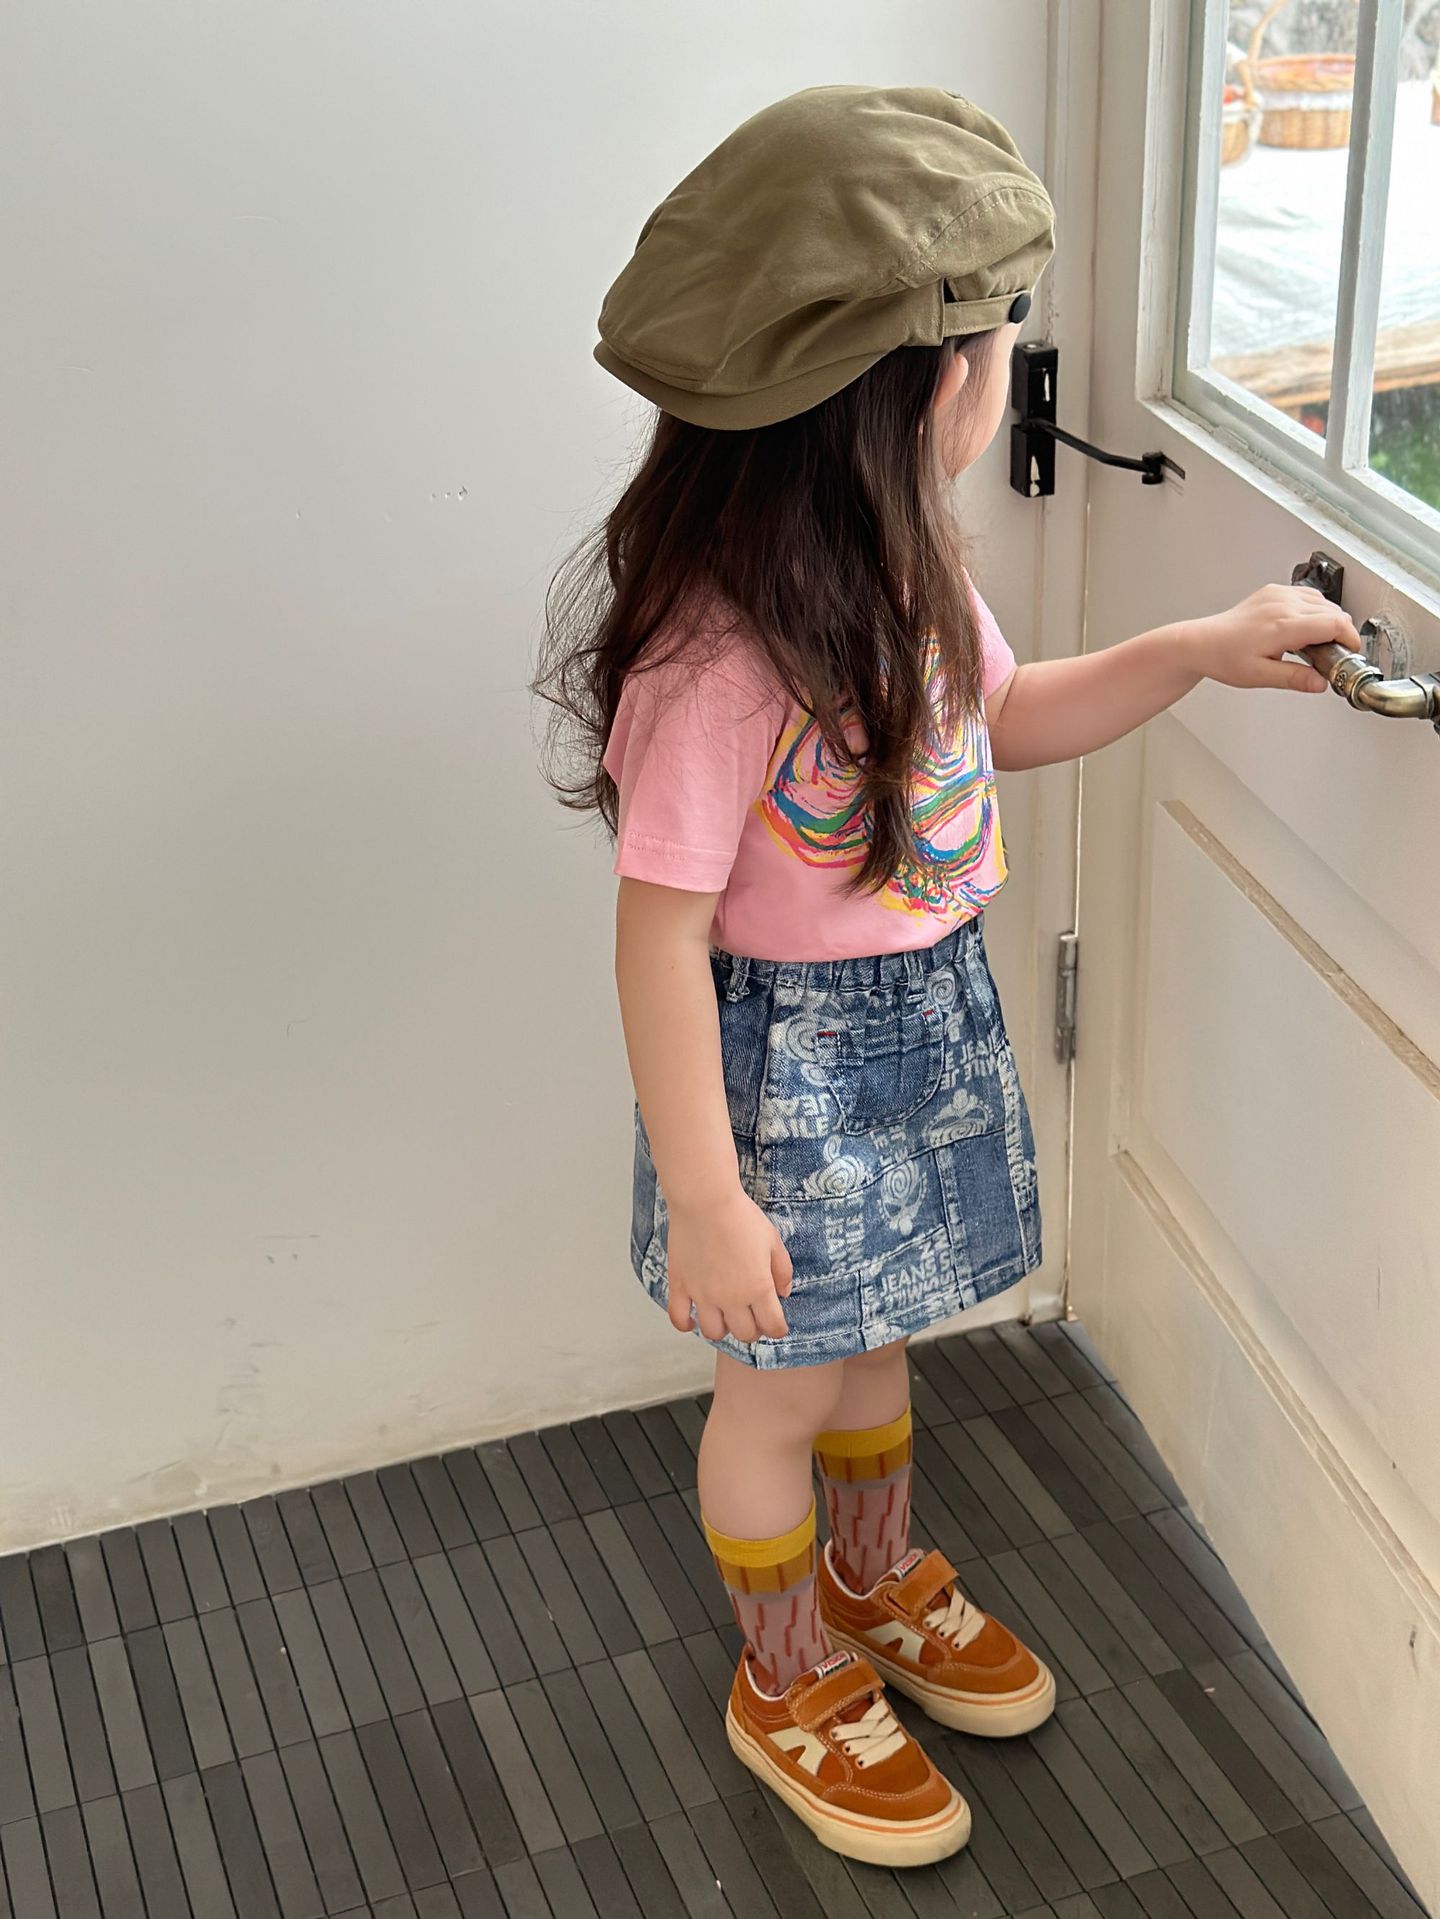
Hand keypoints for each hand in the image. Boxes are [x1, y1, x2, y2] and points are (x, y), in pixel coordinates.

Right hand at [664, 1187, 792, 1344]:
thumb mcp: (772, 1241)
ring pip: (714, 1333)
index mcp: (758, 1288)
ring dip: (723, 1329)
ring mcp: (703, 1295)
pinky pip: (679, 1318)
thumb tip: (783, 1293)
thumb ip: (782, 1270)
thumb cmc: (741, 1216)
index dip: (777, 1328)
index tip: (776, 1321)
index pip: (773, 1327)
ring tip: (724, 1315)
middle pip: (745, 1334)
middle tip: (752, 1315)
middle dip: (753, 1329)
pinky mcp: (680, 1286)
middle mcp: (731, 1298)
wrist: (705, 1200)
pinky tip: (693, 1319)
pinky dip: (686, 1324)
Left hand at [1188, 582, 1363, 694]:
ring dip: (1329, 621)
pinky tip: (1303, 629)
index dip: (1350, 639)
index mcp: (1283, 625)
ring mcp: (1279, 594)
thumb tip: (1321, 683)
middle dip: (1341, 633)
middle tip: (1330, 656)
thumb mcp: (1260, 676)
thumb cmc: (1224, 658)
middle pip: (1334, 612)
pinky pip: (1308, 596)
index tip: (1350, 653)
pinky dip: (1315, 611)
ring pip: (1324, 602)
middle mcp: (1283, 604)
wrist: (1202, 642)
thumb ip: (1294, 679)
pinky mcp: (1274, 591)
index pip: (1335, 624)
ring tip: (1314, 645)